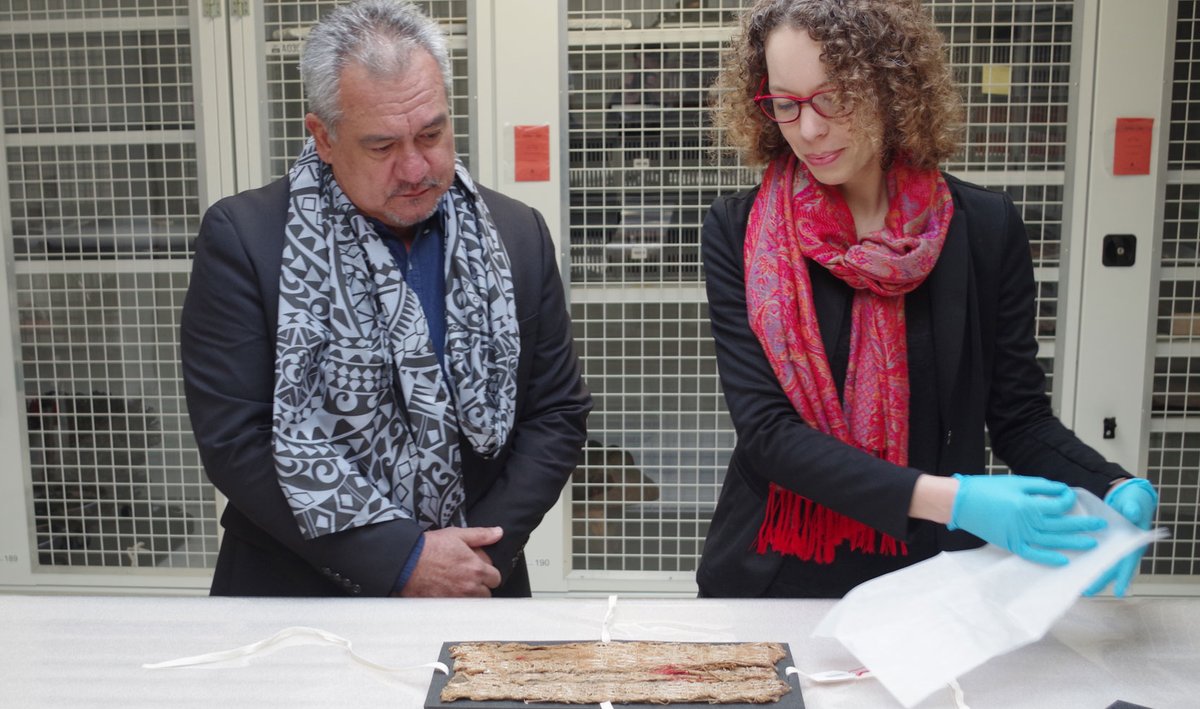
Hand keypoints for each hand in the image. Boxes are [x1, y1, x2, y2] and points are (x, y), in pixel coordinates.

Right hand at [399, 526, 502, 597]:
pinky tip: (446, 590)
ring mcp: (457, 599)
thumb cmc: (429, 548)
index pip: (496, 578)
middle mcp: (469, 587)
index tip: (480, 569)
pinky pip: (457, 608)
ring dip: (469, 595)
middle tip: (468, 576)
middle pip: (486, 593)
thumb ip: (481, 535)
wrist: (406, 561)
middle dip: (480, 585)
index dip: (489, 573)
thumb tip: (498, 533)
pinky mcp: (444, 606)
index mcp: (476, 569)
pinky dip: (455, 602)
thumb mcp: (458, 535)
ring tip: (457, 584)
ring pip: (473, 603)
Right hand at [948, 473, 1105, 565]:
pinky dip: (1048, 558)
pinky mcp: (1010, 544)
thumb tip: (1061, 490)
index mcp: (1029, 505)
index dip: (1068, 501)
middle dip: (1083, 525)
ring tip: (1091, 544)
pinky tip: (1064, 560)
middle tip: (1100, 526)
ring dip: (1073, 543)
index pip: (1059, 506)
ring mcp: (1019, 536)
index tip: (1071, 497)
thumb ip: (1040, 486)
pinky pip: (1033, 554)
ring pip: (1052, 542)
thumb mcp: (1015, 482)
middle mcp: (1027, 523)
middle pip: (1061, 526)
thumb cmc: (986, 489)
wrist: (961, 503)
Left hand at [1084, 478, 1158, 596]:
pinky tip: (1071, 568)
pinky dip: (1085, 561)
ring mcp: (1112, 547)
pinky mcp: (1102, 543)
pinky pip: (1093, 553)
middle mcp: (1122, 548)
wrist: (1128, 498)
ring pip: (1101, 564)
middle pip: (1111, 568)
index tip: (1118, 593)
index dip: (1123, 577)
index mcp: (1133, 542)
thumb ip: (1134, 507)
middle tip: (1087, 592)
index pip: (1128, 561)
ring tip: (1078, 588)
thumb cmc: (1133, 501)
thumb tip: (1132, 512)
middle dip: (1100, 580)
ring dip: (1091, 575)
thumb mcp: (1134, 501)